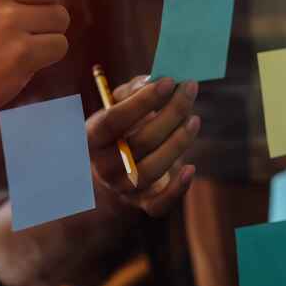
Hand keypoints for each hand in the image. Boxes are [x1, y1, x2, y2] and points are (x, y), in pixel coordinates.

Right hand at [87, 75, 199, 216]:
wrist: (114, 167)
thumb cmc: (119, 126)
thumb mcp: (116, 104)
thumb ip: (133, 90)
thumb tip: (154, 81)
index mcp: (91, 138)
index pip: (114, 119)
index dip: (142, 101)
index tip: (169, 82)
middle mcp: (104, 166)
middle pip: (140, 142)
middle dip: (171, 113)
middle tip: (190, 89)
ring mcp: (122, 187)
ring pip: (153, 168)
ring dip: (179, 142)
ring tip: (194, 119)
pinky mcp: (142, 203)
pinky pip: (160, 204)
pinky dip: (178, 188)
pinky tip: (190, 168)